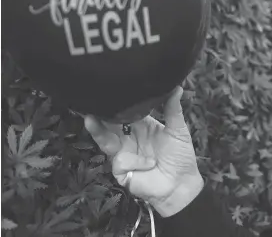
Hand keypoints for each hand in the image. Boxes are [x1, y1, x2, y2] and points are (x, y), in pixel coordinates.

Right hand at [84, 87, 203, 216]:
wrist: (182, 184)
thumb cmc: (180, 156)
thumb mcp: (178, 130)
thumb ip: (173, 109)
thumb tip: (176, 86)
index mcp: (140, 126)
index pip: (125, 112)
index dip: (116, 103)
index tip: (107, 89)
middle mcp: (128, 138)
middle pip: (109, 125)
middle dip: (100, 115)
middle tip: (92, 103)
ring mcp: (122, 154)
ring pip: (106, 141)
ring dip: (98, 131)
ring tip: (90, 119)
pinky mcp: (121, 171)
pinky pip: (122, 160)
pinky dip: (137, 161)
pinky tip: (150, 164)